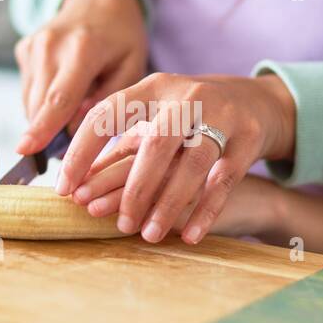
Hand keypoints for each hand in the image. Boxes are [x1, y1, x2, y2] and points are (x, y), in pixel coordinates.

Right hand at [14, 0, 147, 154]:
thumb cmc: (121, 37)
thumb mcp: (132, 66)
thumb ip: (109, 101)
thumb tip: (76, 129)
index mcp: (83, 49)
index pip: (59, 98)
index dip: (42, 128)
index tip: (25, 151)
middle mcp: (50, 45)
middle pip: (39, 104)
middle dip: (47, 134)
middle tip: (68, 148)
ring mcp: (32, 46)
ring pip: (30, 101)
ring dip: (46, 118)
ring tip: (75, 106)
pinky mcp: (23, 49)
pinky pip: (28, 90)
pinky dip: (43, 101)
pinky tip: (63, 87)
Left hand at [56, 71, 296, 244]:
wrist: (257, 102)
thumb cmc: (191, 117)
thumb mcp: (156, 117)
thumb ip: (120, 147)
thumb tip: (74, 185)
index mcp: (153, 87)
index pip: (107, 114)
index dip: (82, 152)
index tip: (65, 190)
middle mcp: (187, 96)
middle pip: (157, 144)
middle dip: (135, 188)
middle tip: (120, 224)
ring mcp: (223, 115)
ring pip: (194, 164)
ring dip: (169, 204)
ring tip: (148, 235)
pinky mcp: (249, 137)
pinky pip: (225, 180)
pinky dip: (205, 210)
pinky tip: (189, 235)